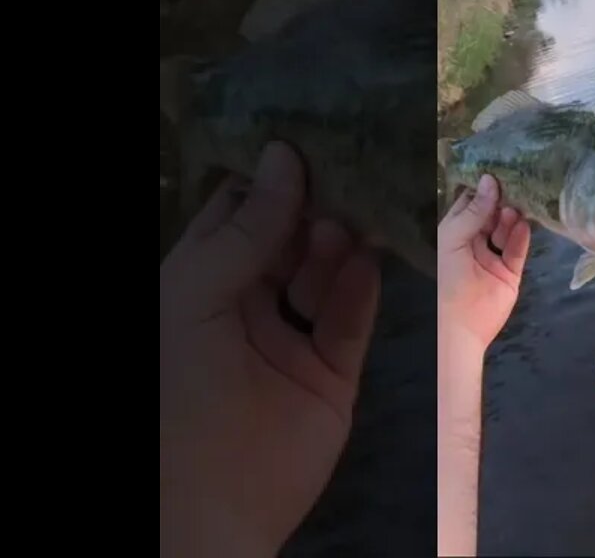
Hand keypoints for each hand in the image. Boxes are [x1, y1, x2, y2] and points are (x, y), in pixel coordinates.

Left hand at [159, 142, 380, 556]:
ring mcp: (289, 340)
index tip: (305, 139)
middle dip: (311, 208)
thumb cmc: (180, 384)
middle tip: (347, 170)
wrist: (209, 500)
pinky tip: (369, 258)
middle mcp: (243, 307)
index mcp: (198, 286)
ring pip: (322, 277)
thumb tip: (285, 156)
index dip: (266, 181)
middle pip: (285, 242)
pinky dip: (360, 289)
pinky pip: (350, 322)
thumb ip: (246, 230)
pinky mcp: (330, 373)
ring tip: (350, 220)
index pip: (235, 218)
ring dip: (335, 246)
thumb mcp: (196, 294)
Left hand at [437, 174, 531, 351]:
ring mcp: (492, 258)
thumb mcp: (453, 238)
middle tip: (516, 185)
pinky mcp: (509, 273)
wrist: (459, 324)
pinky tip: (524, 225)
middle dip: (501, 201)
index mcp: (453, 234)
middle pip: (491, 216)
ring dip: (511, 218)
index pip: (469, 205)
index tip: (498, 171)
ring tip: (517, 207)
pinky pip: (517, 251)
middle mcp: (473, 243)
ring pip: (506, 231)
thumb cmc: (447, 277)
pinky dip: (521, 237)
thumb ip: (474, 211)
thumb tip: (490, 180)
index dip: (482, 189)